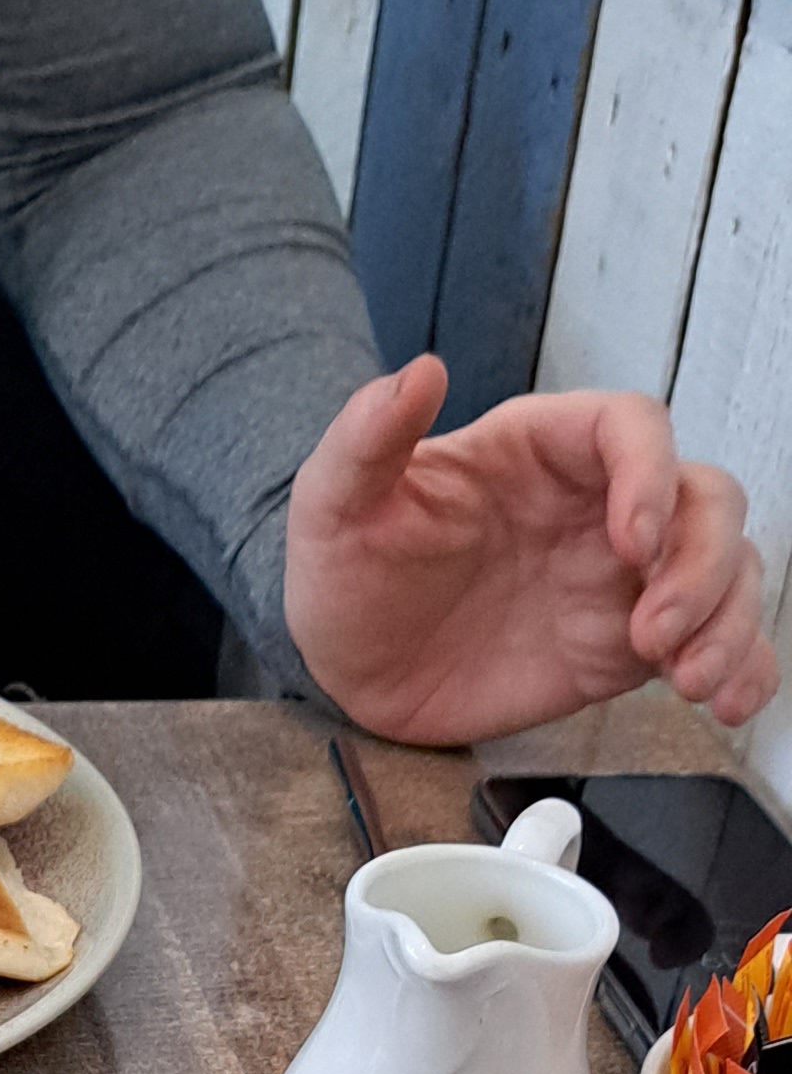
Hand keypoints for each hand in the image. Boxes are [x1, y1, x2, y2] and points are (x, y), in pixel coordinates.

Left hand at [284, 357, 779, 744]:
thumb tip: (419, 370)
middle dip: (701, 563)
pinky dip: (741, 669)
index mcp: (539, 450)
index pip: (631, 427)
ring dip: (730, 621)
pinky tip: (726, 703)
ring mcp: (621, 577)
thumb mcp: (333, 503)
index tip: (631, 543)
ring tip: (691, 681)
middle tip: (650, 634)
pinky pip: (713, 643)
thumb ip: (368, 437)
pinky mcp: (628, 646)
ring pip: (726, 568)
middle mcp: (597, 504)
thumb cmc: (347, 572)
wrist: (348, 672)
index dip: (650, 476)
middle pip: (704, 497)